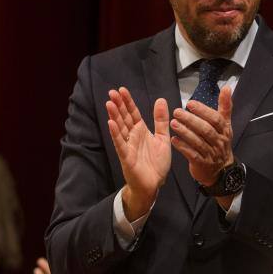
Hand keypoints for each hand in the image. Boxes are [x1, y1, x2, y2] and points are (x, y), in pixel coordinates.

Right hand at [106, 87, 170, 219]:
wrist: (154, 184)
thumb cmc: (156, 163)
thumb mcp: (163, 138)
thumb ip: (160, 120)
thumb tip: (161, 100)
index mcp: (141, 131)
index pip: (133, 113)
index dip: (128, 102)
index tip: (122, 89)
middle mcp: (133, 136)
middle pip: (124, 118)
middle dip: (119, 105)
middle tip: (112, 92)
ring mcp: (128, 146)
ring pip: (120, 128)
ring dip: (114, 116)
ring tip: (109, 103)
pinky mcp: (126, 156)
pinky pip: (120, 143)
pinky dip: (115, 133)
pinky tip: (111, 123)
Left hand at [171, 87, 234, 195]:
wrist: (221, 171)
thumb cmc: (220, 143)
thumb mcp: (225, 125)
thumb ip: (225, 106)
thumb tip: (228, 87)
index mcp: (224, 130)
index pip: (215, 119)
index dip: (203, 111)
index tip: (190, 104)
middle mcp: (219, 142)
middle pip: (206, 130)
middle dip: (191, 120)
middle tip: (177, 112)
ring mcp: (211, 154)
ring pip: (198, 142)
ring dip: (185, 132)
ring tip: (172, 123)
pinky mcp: (202, 164)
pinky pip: (192, 154)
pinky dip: (183, 147)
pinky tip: (173, 140)